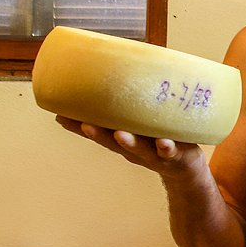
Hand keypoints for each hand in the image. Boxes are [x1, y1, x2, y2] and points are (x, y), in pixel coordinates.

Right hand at [56, 116, 203, 179]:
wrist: (186, 171)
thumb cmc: (157, 142)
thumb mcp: (139, 127)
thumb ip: (126, 109)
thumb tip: (112, 75)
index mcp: (122, 139)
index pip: (97, 132)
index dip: (78, 127)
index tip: (60, 117)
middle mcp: (134, 148)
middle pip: (113, 142)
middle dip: (98, 134)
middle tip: (85, 125)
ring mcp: (154, 153)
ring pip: (140, 149)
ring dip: (129, 143)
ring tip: (120, 135)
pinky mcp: (177, 155)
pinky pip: (171, 152)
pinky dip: (166, 148)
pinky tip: (164, 143)